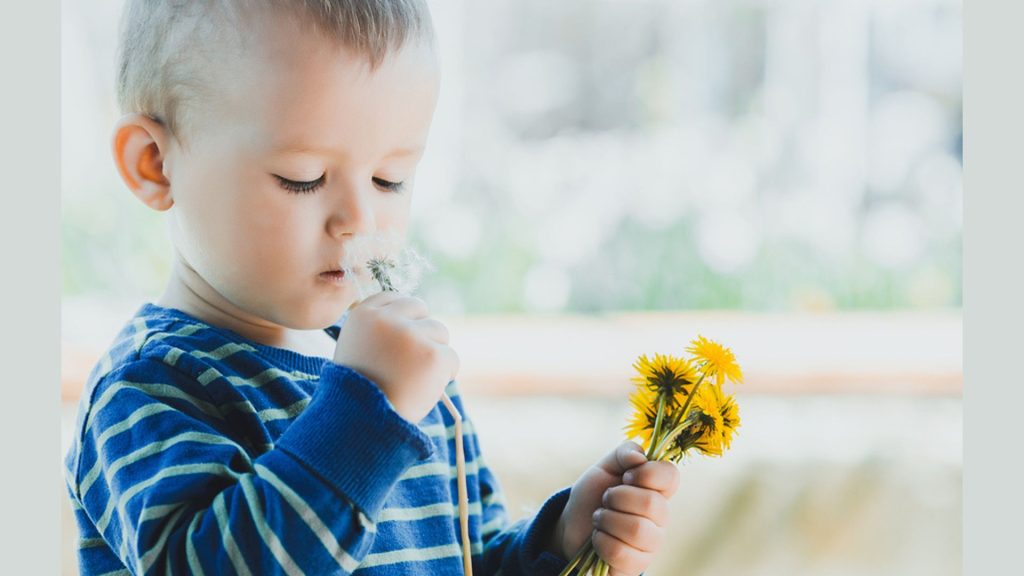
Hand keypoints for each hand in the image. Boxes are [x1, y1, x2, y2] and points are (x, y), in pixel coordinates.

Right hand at [333, 291, 458, 422]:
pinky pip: (451, 358)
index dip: (403, 318)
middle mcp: (387, 319)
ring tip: (413, 379)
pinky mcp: (433, 355)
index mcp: (363, 315)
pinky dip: (444, 375)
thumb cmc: (359, 392)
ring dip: (434, 354)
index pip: (394, 298)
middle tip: (412, 361)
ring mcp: (411, 335)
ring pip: (440, 332)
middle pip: (420, 309)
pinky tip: (424, 390)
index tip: (401, 339)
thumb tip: (408, 315)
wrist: (363, 423)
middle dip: (421, 331)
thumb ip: (376, 329)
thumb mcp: (355, 349)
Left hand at [550, 441, 679, 575]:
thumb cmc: (594, 495)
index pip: (671, 476)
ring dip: (607, 520)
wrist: (572, 526)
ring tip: (599, 518)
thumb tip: (640, 458)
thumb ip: (624, 452)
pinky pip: (621, 553)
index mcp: (657, 490)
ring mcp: (651, 543)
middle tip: (605, 499)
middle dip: (617, 497)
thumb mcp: (604, 466)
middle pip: (652, 504)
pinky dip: (601, 541)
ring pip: (637, 530)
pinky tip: (598, 538)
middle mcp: (660, 517)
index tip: (626, 475)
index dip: (648, 473)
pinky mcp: (637, 565)